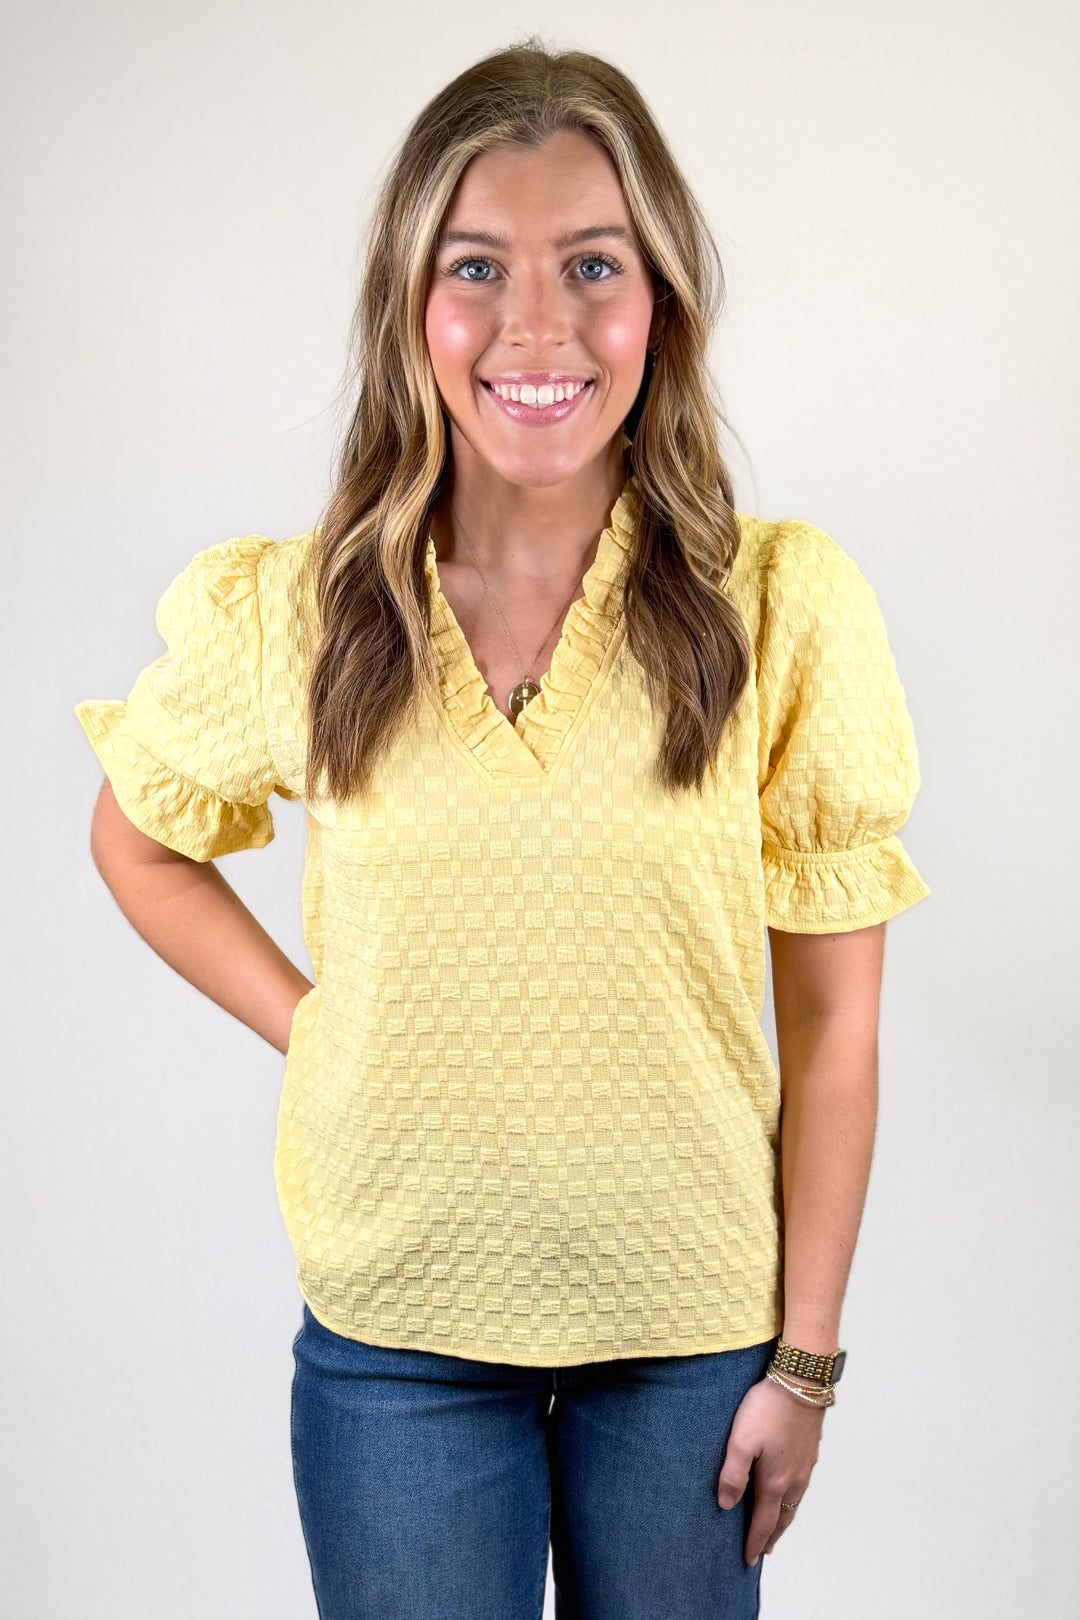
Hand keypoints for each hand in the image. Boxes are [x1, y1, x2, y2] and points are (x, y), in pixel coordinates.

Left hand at [716, 1375, 825, 1564]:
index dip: (755, 1542)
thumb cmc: (767, 1409)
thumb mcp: (740, 1441)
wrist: (800, 1382)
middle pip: (782, 1518)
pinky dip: (792, 1500)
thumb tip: (726, 1505)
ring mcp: (806, 1465)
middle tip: (762, 1549)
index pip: (763, 1522)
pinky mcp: (811, 1450)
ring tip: (774, 1526)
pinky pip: (801, 1486)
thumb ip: (732, 1474)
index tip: (748, 1560)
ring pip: (794, 1503)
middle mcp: (794, 1479)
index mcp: (775, 1482)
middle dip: (771, 1535)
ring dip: (783, 1519)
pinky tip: (789, 1491)